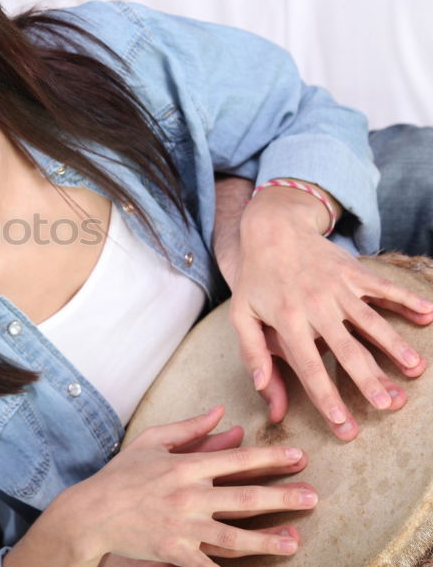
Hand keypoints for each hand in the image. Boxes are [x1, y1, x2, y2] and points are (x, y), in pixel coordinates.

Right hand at [12, 406, 315, 566]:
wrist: (91, 513)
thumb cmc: (121, 475)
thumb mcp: (151, 442)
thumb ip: (189, 427)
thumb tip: (222, 413)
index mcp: (184, 466)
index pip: (236, 459)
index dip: (270, 458)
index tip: (299, 457)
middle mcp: (187, 495)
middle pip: (244, 498)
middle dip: (282, 497)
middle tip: (312, 497)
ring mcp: (182, 526)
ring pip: (234, 536)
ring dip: (268, 539)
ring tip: (295, 541)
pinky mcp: (174, 551)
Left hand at [227, 184, 432, 439]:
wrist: (272, 229)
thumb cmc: (256, 280)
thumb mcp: (241, 315)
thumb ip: (252, 353)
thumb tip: (265, 391)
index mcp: (286, 321)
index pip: (309, 367)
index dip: (328, 398)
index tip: (345, 426)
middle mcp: (315, 306)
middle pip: (347, 350)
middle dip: (370, 380)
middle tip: (390, 405)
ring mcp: (337, 288)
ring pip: (371, 321)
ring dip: (394, 345)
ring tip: (414, 369)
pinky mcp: (353, 271)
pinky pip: (383, 288)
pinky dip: (406, 299)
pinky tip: (428, 313)